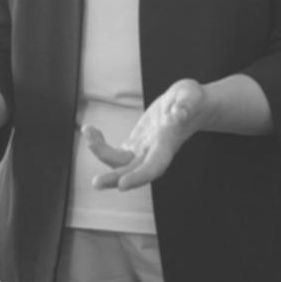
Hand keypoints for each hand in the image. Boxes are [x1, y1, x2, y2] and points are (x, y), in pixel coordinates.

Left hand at [83, 79, 206, 190]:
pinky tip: (90, 131)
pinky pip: (114, 152)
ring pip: (119, 163)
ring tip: (88, 133)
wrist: (190, 105)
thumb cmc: (192, 101)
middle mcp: (154, 152)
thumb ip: (186, 105)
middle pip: (133, 172)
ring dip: (101, 154)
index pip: (154, 166)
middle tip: (96, 183)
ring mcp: (143, 150)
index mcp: (167, 144)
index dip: (139, 177)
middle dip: (114, 179)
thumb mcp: (191, 96)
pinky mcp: (134, 144)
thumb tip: (180, 113)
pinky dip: (100, 144)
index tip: (123, 185)